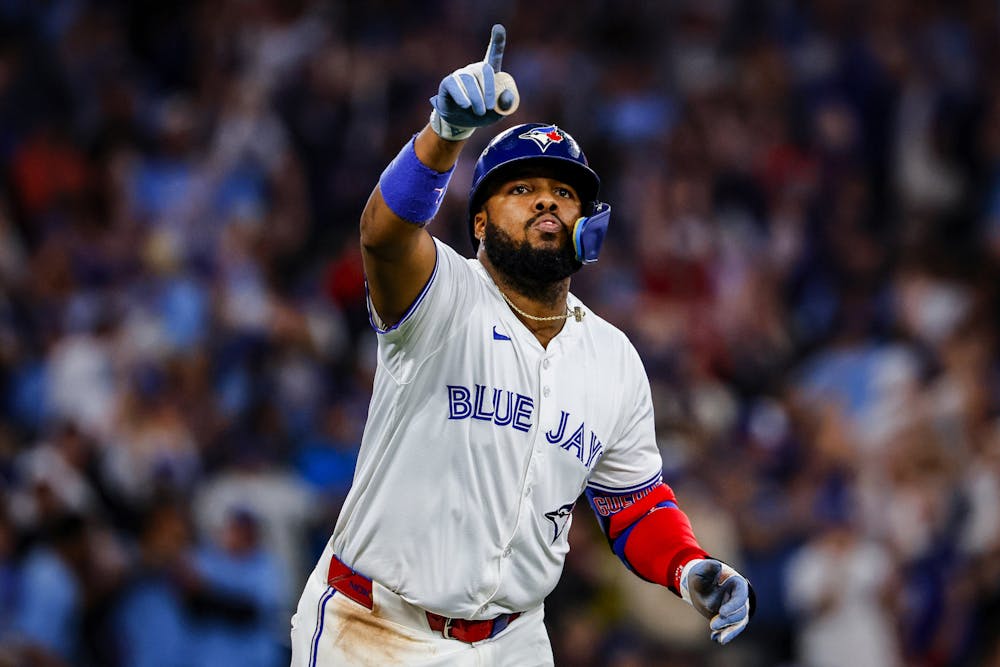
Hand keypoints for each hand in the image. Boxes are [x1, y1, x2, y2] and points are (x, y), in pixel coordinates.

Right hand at [430, 24, 519, 139]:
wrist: (462, 123)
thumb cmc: (482, 115)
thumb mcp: (498, 113)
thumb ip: (506, 104)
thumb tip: (506, 94)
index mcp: (489, 73)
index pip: (494, 53)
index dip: (497, 41)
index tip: (498, 28)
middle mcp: (474, 70)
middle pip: (484, 70)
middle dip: (489, 91)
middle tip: (489, 109)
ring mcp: (460, 75)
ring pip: (469, 80)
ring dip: (476, 98)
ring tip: (478, 112)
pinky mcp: (448, 83)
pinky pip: (454, 86)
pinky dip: (462, 97)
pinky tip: (465, 106)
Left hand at [680, 558, 752, 644]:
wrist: (698, 583)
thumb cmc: (702, 574)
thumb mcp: (702, 569)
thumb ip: (709, 568)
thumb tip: (717, 566)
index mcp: (736, 583)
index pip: (740, 596)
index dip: (733, 605)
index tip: (722, 612)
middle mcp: (738, 598)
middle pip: (740, 612)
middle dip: (728, 620)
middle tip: (712, 625)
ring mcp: (734, 609)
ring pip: (737, 623)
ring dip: (729, 631)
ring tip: (719, 639)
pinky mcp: (728, 618)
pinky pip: (730, 629)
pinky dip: (724, 634)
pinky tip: (715, 639)